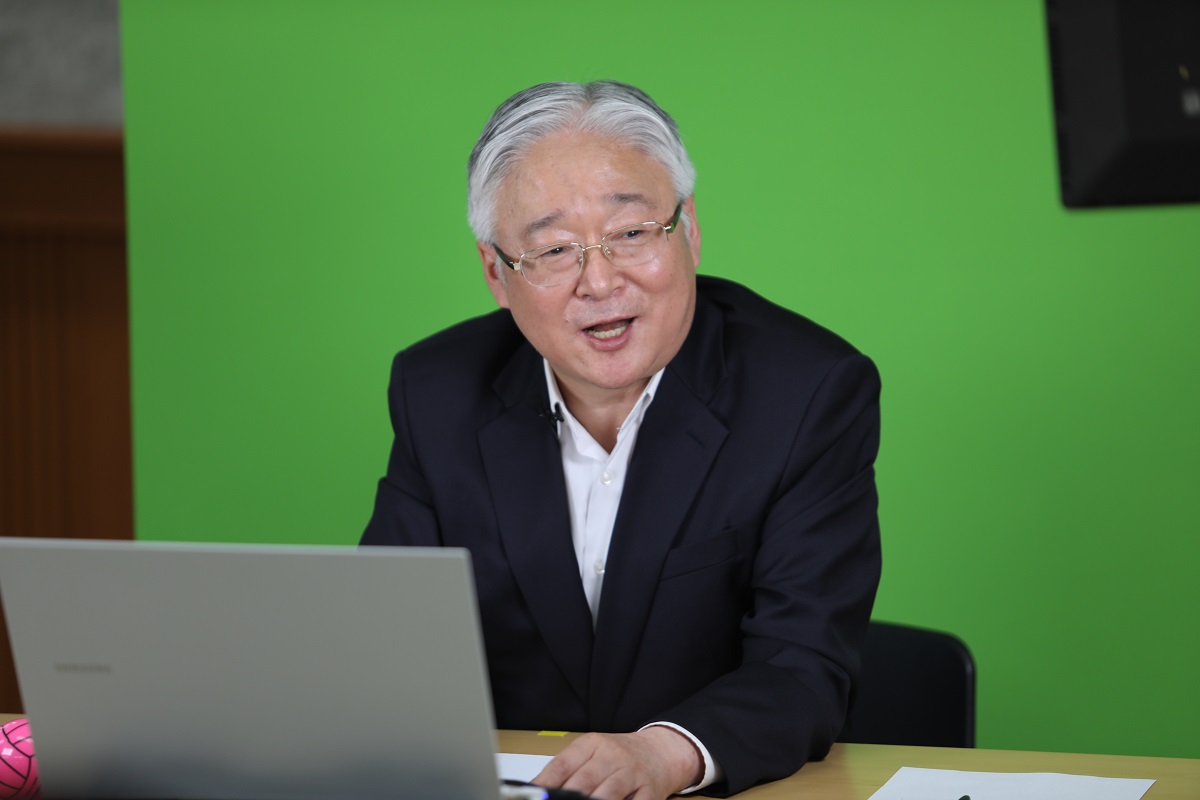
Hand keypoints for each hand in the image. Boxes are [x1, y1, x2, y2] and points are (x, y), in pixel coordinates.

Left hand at [532, 727, 702, 799]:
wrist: (662, 750)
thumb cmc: (621, 756)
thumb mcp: (594, 752)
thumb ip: (569, 770)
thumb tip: (540, 790)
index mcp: (593, 744)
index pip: (564, 763)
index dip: (546, 783)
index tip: (535, 795)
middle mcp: (612, 756)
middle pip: (584, 781)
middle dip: (568, 798)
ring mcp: (632, 773)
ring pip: (608, 794)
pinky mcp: (650, 791)